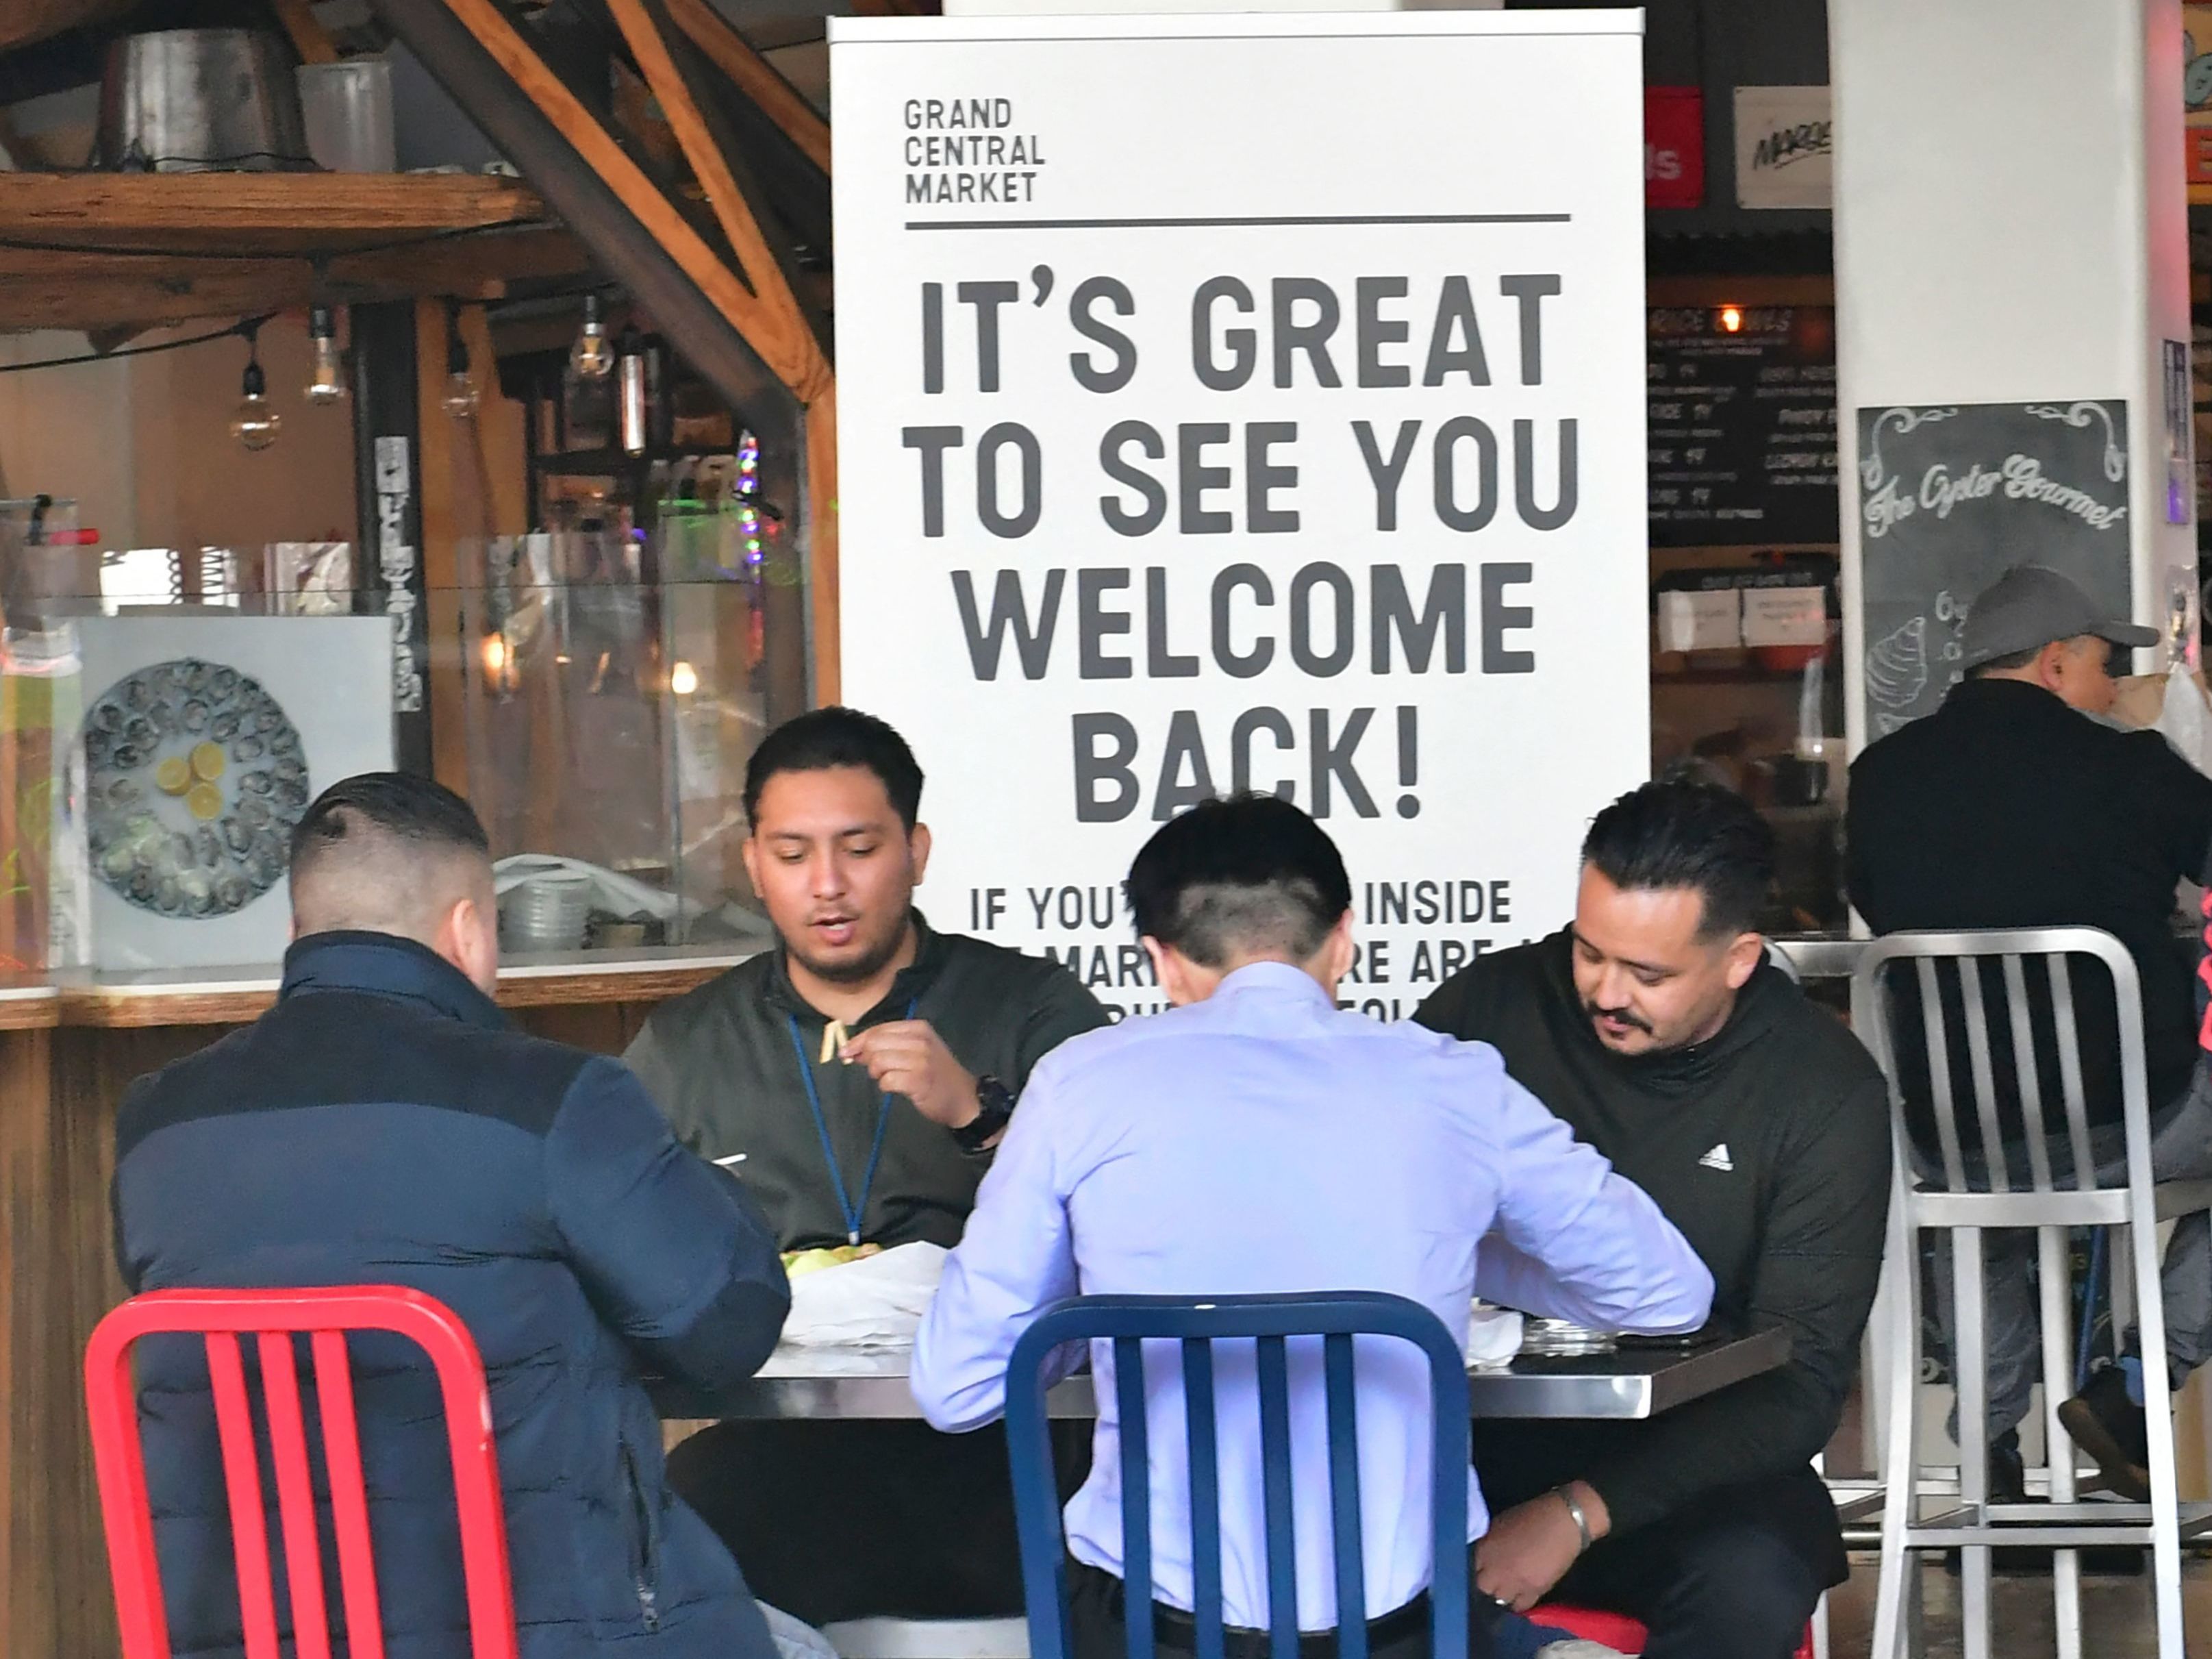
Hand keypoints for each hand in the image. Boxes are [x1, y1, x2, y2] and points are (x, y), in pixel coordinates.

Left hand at [839, 1020, 979, 1128]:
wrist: (964, 1097)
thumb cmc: (937, 1073)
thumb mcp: (918, 1050)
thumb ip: (888, 1046)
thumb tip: (853, 1049)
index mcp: (918, 1028)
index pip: (878, 1030)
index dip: (858, 1041)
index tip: (846, 1052)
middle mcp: (920, 1040)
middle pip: (875, 1043)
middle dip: (866, 1058)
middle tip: (873, 1070)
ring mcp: (921, 1060)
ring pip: (878, 1061)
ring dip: (877, 1073)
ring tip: (888, 1078)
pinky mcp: (919, 1081)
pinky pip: (887, 1080)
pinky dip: (886, 1086)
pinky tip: (896, 1088)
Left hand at [1474, 1484, 1608, 1612]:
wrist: (1562, 1522)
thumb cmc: (1531, 1516)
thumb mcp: (1499, 1524)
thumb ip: (1488, 1544)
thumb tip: (1483, 1556)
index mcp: (1485, 1548)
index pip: (1470, 1569)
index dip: (1475, 1569)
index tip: (1481, 1569)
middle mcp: (1496, 1569)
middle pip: (1483, 1587)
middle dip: (1486, 1584)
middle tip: (1493, 1579)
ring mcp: (1515, 1582)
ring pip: (1500, 1599)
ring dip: (1501, 1594)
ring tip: (1507, 1587)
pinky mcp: (1535, 1591)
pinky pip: (1521, 1606)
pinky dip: (1518, 1602)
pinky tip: (1520, 1595)